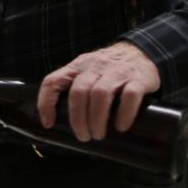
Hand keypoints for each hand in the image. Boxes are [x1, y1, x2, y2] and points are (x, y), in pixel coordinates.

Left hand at [36, 42, 159, 142]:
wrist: (141, 51)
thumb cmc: (108, 68)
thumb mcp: (87, 70)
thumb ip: (74, 87)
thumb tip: (60, 120)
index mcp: (77, 66)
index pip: (53, 81)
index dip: (46, 103)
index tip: (49, 123)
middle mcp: (95, 66)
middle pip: (78, 92)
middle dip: (78, 119)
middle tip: (83, 136)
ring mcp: (117, 71)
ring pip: (100, 94)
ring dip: (97, 119)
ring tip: (98, 134)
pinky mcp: (138, 78)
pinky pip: (130, 96)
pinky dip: (124, 114)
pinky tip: (121, 126)